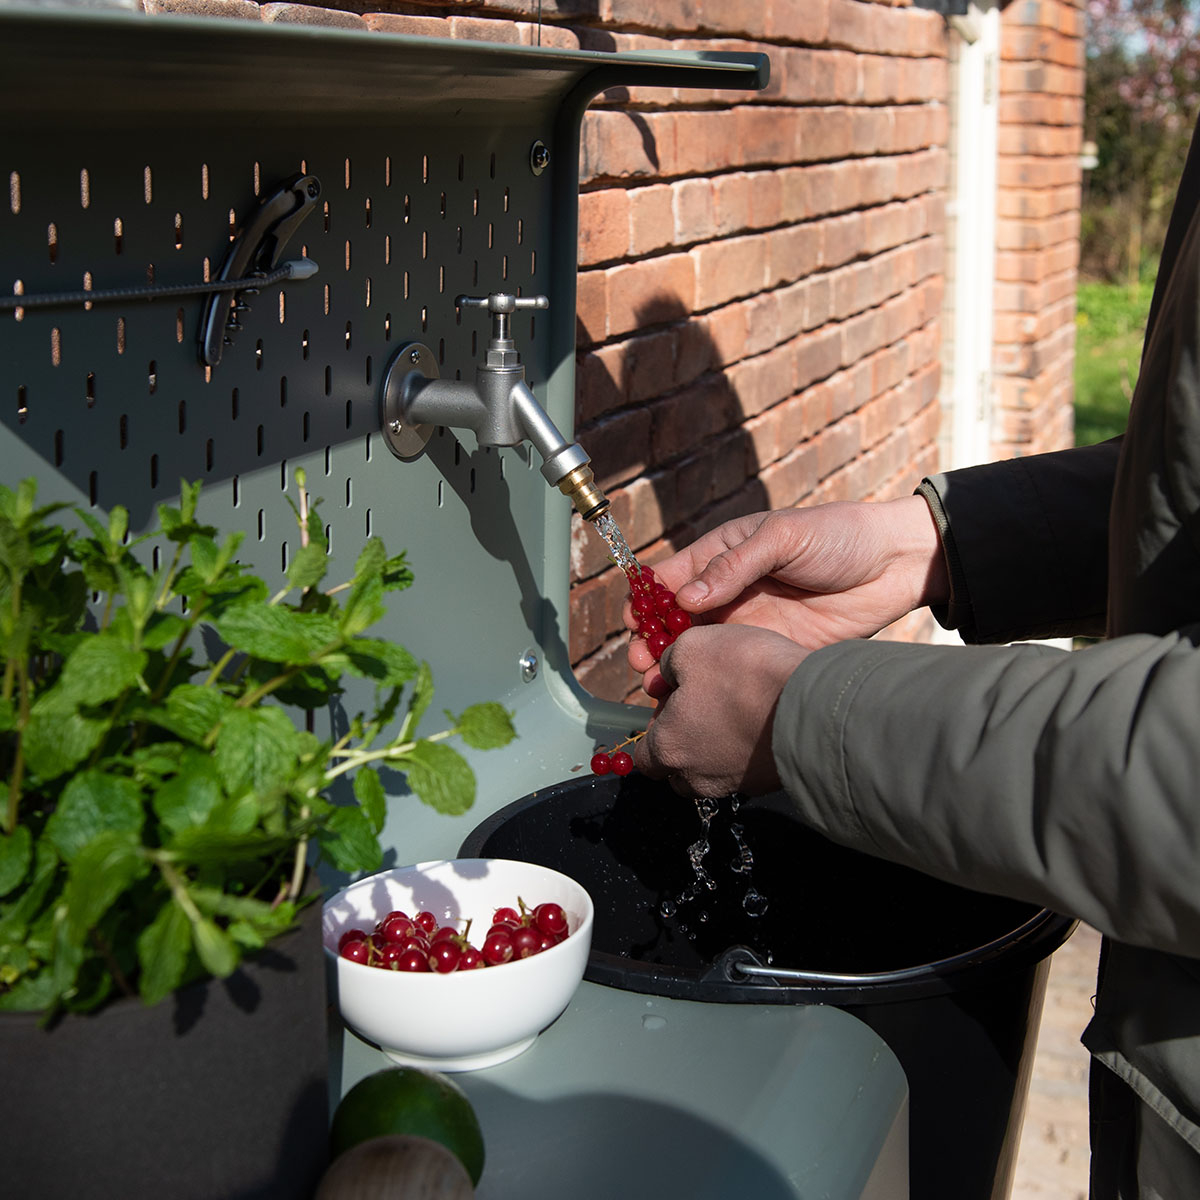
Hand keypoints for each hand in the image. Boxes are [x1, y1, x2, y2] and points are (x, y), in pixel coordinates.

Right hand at [627, 496, 945, 693]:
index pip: (669, 579)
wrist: (895, 567)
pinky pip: (729, 671)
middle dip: (651, 642)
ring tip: (659, 686)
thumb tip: (685, 599)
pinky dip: (707, 686)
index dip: (645, 600)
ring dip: (673, 668)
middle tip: (643, 663)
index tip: (634, 622)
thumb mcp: (782, 537)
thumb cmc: (838, 537)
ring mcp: (746, 626)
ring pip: (695, 652)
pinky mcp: (768, 653)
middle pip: (673, 622)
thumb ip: (733, 565)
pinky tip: (694, 700)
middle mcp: (726, 593)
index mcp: (721, 555)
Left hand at [632, 624, 808, 796]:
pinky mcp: (769, 782)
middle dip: (683, 743)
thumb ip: (669, 662)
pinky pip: (748, 768)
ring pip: (712, 771)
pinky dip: (749, 748)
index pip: (642, 757)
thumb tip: (668, 674)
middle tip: (700, 707)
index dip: (652, 729)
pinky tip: (763, 718)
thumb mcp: (694, 646)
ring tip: (735, 710)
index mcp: (669, 749)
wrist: (815, 705)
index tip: (667, 706)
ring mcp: (736, 784)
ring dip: (716, 747)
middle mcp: (698, 777)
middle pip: (677, 770)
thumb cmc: (745, 675)